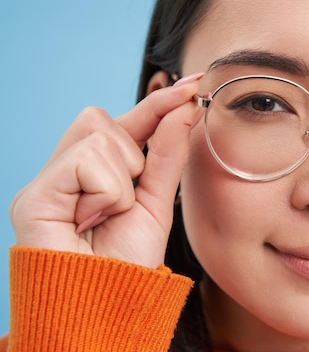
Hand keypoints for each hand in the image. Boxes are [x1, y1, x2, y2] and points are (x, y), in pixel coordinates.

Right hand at [9, 73, 203, 268]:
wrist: (105, 306)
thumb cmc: (127, 262)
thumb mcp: (156, 201)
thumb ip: (167, 155)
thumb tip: (184, 107)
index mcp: (94, 172)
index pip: (126, 123)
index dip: (158, 103)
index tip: (194, 83)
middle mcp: (67, 170)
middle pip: (103, 118)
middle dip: (132, 152)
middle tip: (126, 196)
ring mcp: (48, 181)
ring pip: (100, 136)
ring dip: (121, 179)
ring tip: (107, 216)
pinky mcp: (33, 194)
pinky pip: (86, 160)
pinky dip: (105, 191)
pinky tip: (91, 219)